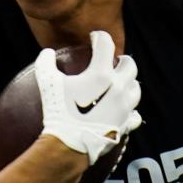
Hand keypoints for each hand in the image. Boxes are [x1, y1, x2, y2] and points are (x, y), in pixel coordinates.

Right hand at [35, 31, 142, 163]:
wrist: (69, 145)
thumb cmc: (58, 111)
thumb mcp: (47, 83)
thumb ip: (46, 63)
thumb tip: (47, 52)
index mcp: (101, 74)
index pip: (106, 45)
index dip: (100, 37)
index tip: (95, 38)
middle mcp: (118, 87)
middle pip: (130, 65)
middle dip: (122, 60)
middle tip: (113, 61)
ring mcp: (125, 107)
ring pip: (135, 88)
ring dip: (129, 83)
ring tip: (119, 84)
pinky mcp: (126, 124)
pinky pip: (134, 114)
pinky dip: (129, 110)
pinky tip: (122, 110)